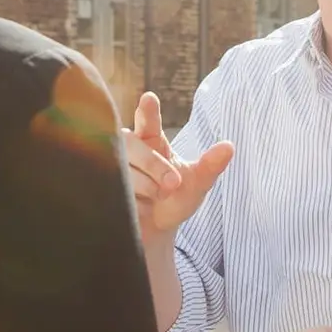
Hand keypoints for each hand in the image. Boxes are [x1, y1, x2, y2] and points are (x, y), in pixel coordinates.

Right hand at [123, 92, 232, 246]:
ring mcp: (113, 168)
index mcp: (152, 141)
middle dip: (153, 163)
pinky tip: (137, 204)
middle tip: (173, 183)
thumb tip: (229, 146)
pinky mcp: (102, 187)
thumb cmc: (174, 202)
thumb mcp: (197, 184)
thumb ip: (210, 166)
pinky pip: (109, 186)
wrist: (155, 233)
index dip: (147, 110)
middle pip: (131, 143)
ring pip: (122, 167)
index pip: (147, 121)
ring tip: (157, 198)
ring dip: (145, 186)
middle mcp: (129, 150)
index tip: (149, 98)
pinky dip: (129, 197)